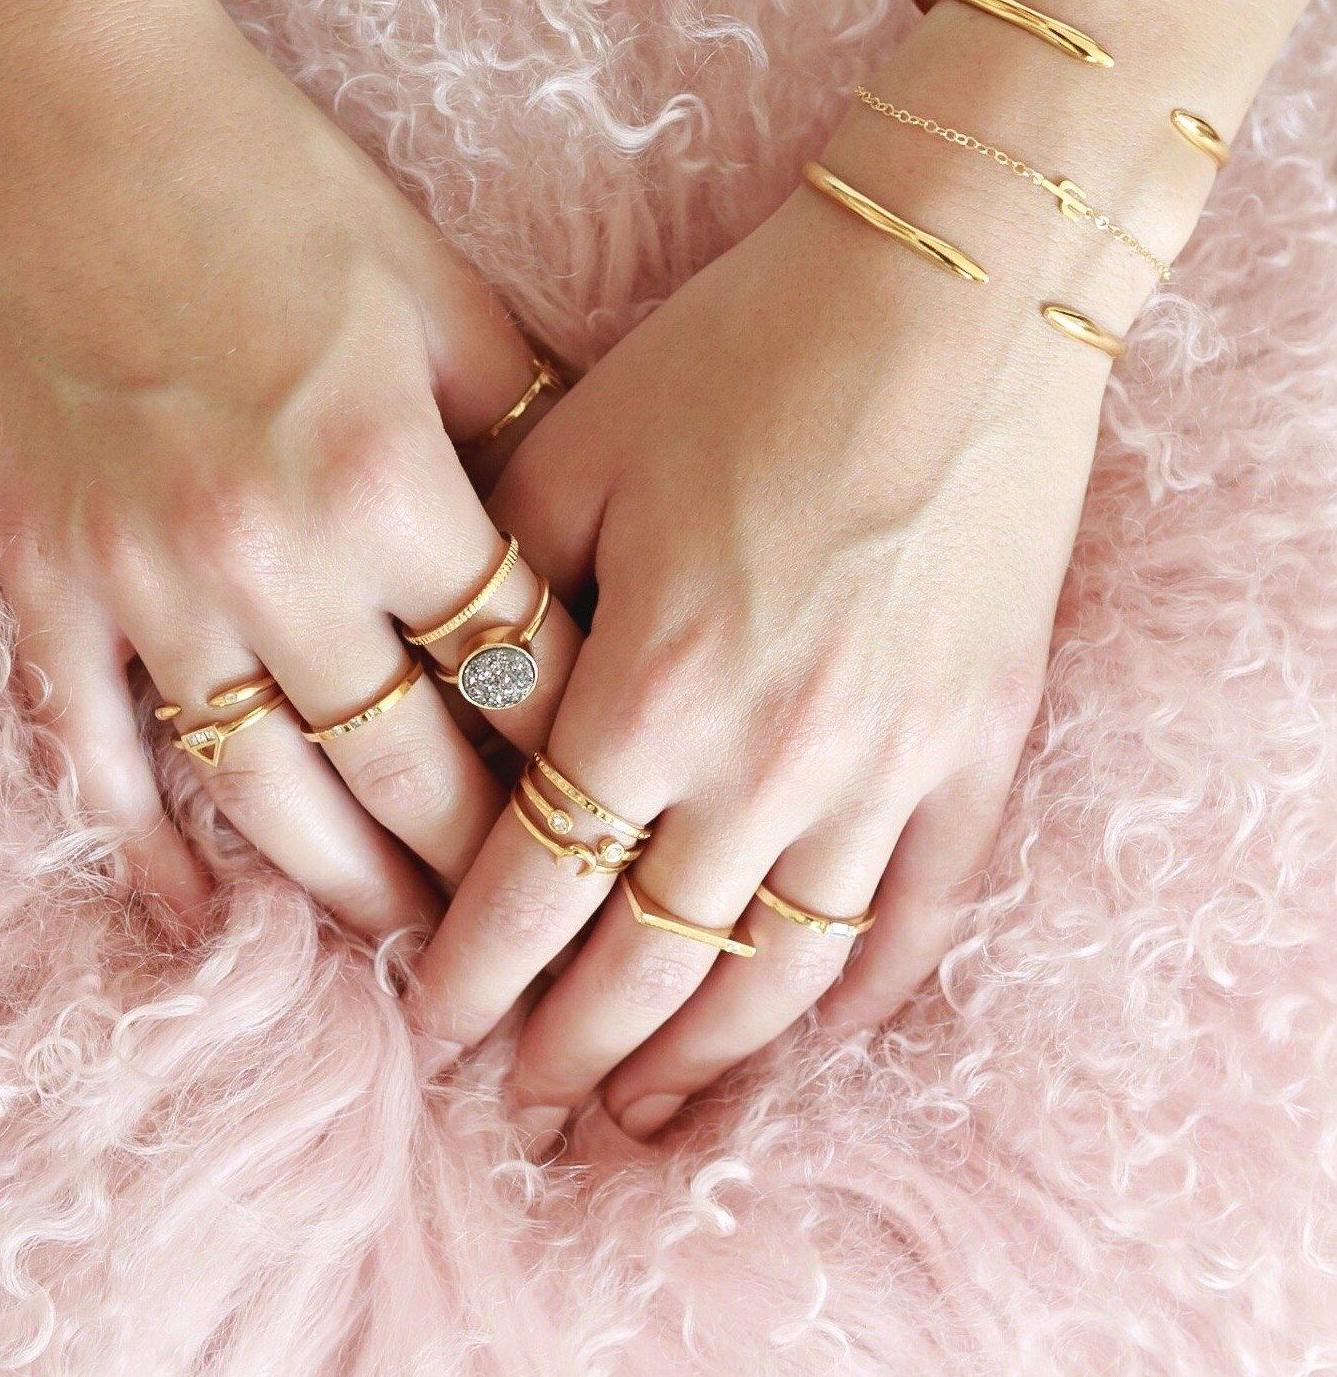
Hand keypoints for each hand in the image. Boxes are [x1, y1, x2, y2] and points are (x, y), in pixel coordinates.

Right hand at [0, 0, 580, 935]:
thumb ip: (533, 432)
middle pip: (405, 765)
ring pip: (266, 792)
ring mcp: (148, 581)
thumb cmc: (278, 189)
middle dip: (482, 864)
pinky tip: (194, 918)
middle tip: (537, 932)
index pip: (515, 673)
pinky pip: (95, 753)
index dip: (575, 761)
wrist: (70, 109)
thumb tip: (608, 541)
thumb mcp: (446, 295)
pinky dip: (144, 848)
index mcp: (393, 480)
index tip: (620, 827)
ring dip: (345, 886)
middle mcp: (274, 554)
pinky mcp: (48, 581)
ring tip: (407, 948)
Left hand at [410, 45, 1196, 1139]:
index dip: (472, 974)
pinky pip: (916, 915)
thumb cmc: (744, 354)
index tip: (433, 1026)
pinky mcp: (974, 746)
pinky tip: (800, 1043)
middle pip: (648, 961)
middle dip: (568, 1046)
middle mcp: (769, 758)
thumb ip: (499, 600)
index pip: (535, 889)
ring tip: (638, 1112)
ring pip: (779, 973)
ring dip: (700, 1058)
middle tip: (517, 1099)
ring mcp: (888, 766)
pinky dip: (854, 1000)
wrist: (948, 295)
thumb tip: (448, 704)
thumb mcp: (573, 452)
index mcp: (651, 687)